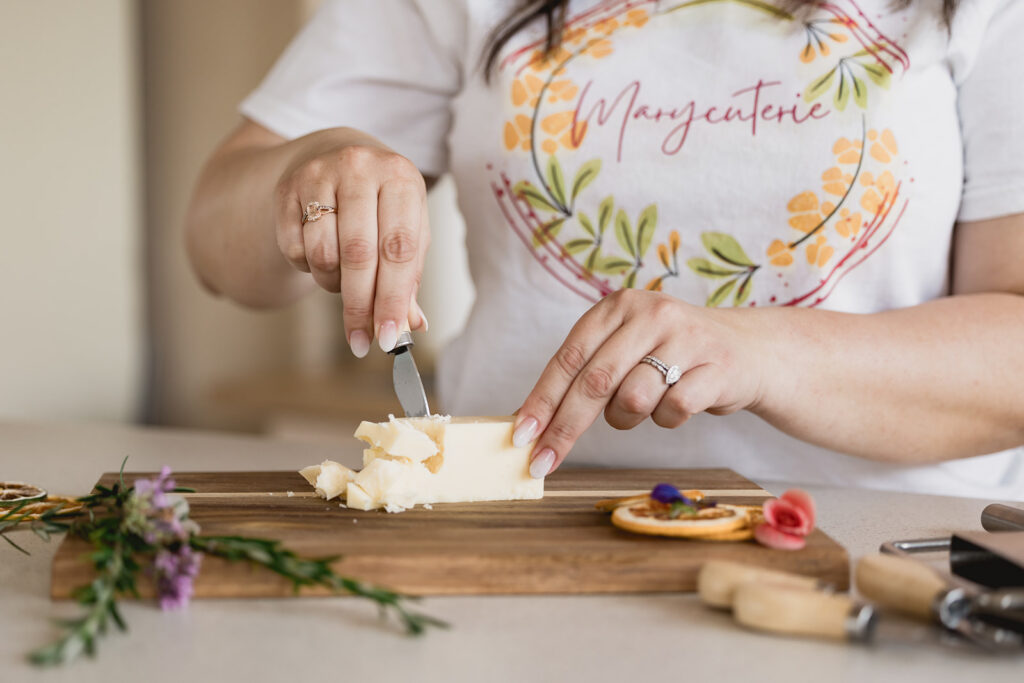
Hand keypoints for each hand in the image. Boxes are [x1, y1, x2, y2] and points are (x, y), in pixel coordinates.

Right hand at [274, 130, 428, 355]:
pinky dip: (308, 268)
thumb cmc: (382, 204)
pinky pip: (295, 249)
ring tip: (344, 280)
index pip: (400, 248)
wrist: (334, 156)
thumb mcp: (406, 229)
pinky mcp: (286, 188)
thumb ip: (409, 276)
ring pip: (323, 254)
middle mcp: (360, 167)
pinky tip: (321, 258)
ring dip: (333, 284)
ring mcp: (319, 173)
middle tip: (361, 340)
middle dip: (361, 305)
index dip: (394, 298)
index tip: (390, 337)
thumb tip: (413, 326)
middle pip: (358, 253)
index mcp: (401, 177)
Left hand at [513, 289, 766, 476]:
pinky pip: (673, 410)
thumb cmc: (671, 356)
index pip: (569, 357)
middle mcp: (651, 313)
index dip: (542, 399)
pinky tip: (678, 404)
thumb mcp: (626, 348)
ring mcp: (687, 337)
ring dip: (629, 418)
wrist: (747, 350)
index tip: (521, 434)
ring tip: (645, 405)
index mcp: (618, 306)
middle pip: (594, 382)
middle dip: (565, 428)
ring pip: (633, 400)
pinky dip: (667, 419)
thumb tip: (532, 424)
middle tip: (543, 461)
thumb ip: (586, 373)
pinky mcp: (717, 366)